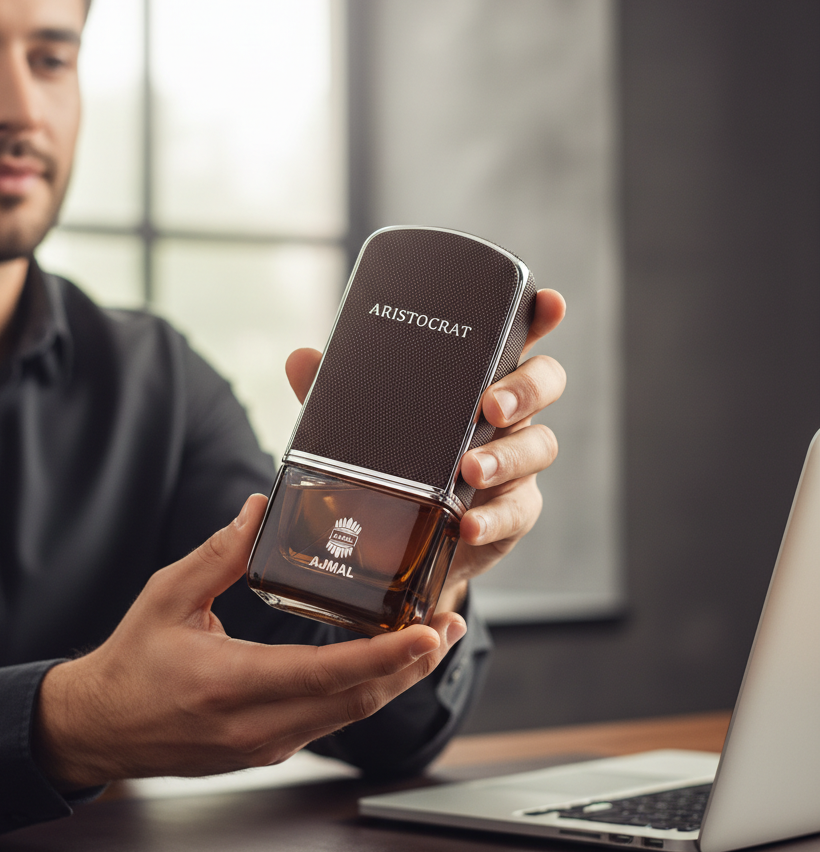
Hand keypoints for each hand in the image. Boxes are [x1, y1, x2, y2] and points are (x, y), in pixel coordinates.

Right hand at [35, 495, 464, 789]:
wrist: (101, 729)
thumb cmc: (130, 663)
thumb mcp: (166, 597)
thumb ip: (219, 554)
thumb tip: (260, 509)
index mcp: (229, 685)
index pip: (326, 674)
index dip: (386, 656)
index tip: (430, 633)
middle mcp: (257, 725)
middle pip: (357, 700)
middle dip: (413, 664)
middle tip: (452, 624)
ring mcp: (268, 743)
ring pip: (352, 714)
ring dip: (399, 678)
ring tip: (436, 638)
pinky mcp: (272, 747)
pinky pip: (334, 718)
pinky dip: (369, 689)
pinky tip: (390, 662)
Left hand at [286, 288, 566, 612]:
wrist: (399, 547)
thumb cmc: (393, 468)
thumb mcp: (362, 428)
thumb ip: (337, 395)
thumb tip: (302, 359)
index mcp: (476, 380)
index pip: (516, 338)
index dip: (541, 317)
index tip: (550, 303)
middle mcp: (506, 416)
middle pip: (544, 384)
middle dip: (526, 389)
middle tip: (490, 405)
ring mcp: (515, 463)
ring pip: (539, 446)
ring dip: (507, 456)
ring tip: (471, 470)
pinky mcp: (512, 512)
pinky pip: (517, 510)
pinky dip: (494, 518)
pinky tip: (470, 525)